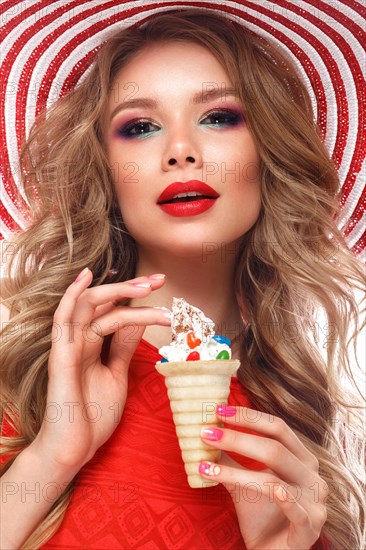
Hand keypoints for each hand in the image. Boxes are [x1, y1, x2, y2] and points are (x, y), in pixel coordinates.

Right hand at [31, 270, 170, 472]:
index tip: (163, 286)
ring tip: (147, 287)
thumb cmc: (93, 415)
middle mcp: (79, 340)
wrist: (74, 450)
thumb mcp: (117, 374)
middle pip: (103, 301)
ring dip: (118, 291)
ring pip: (91, 305)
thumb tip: (139, 321)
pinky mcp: (61, 357)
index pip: (112, 308)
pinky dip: (72, 295)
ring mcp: (68, 347)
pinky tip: (85, 277)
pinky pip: (63, 320)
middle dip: (132, 288)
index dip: (136, 296)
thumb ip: (123, 346)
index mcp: (91, 344)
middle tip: (160, 280)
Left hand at [199, 405, 328, 549]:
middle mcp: (312, 476)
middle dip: (237, 439)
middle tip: (206, 434)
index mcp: (301, 458)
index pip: (277, 427)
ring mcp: (314, 502)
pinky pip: (294, 509)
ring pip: (273, 479)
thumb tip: (206, 429)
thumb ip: (230, 457)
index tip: (218, 410)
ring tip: (206, 465)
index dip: (248, 417)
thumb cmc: (261, 514)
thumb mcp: (242, 481)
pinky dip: (279, 498)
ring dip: (235, 470)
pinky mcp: (309, 527)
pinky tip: (264, 489)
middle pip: (274, 448)